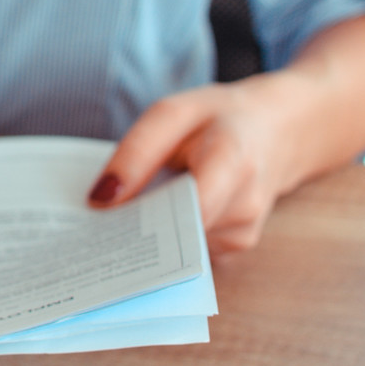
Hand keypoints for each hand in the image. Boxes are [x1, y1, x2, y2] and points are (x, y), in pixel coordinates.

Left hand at [86, 73, 315, 255]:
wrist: (276, 131)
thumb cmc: (219, 118)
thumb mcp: (172, 113)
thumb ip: (136, 153)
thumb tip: (100, 201)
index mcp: (232, 161)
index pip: (189, 208)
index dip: (141, 220)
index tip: (98, 224)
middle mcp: (244, 206)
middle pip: (174, 236)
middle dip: (131, 231)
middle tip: (88, 228)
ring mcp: (243, 233)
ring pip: (176, 249)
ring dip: (146, 233)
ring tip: (123, 213)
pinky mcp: (235, 247)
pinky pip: (187, 252)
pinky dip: (164, 237)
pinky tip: (151, 217)